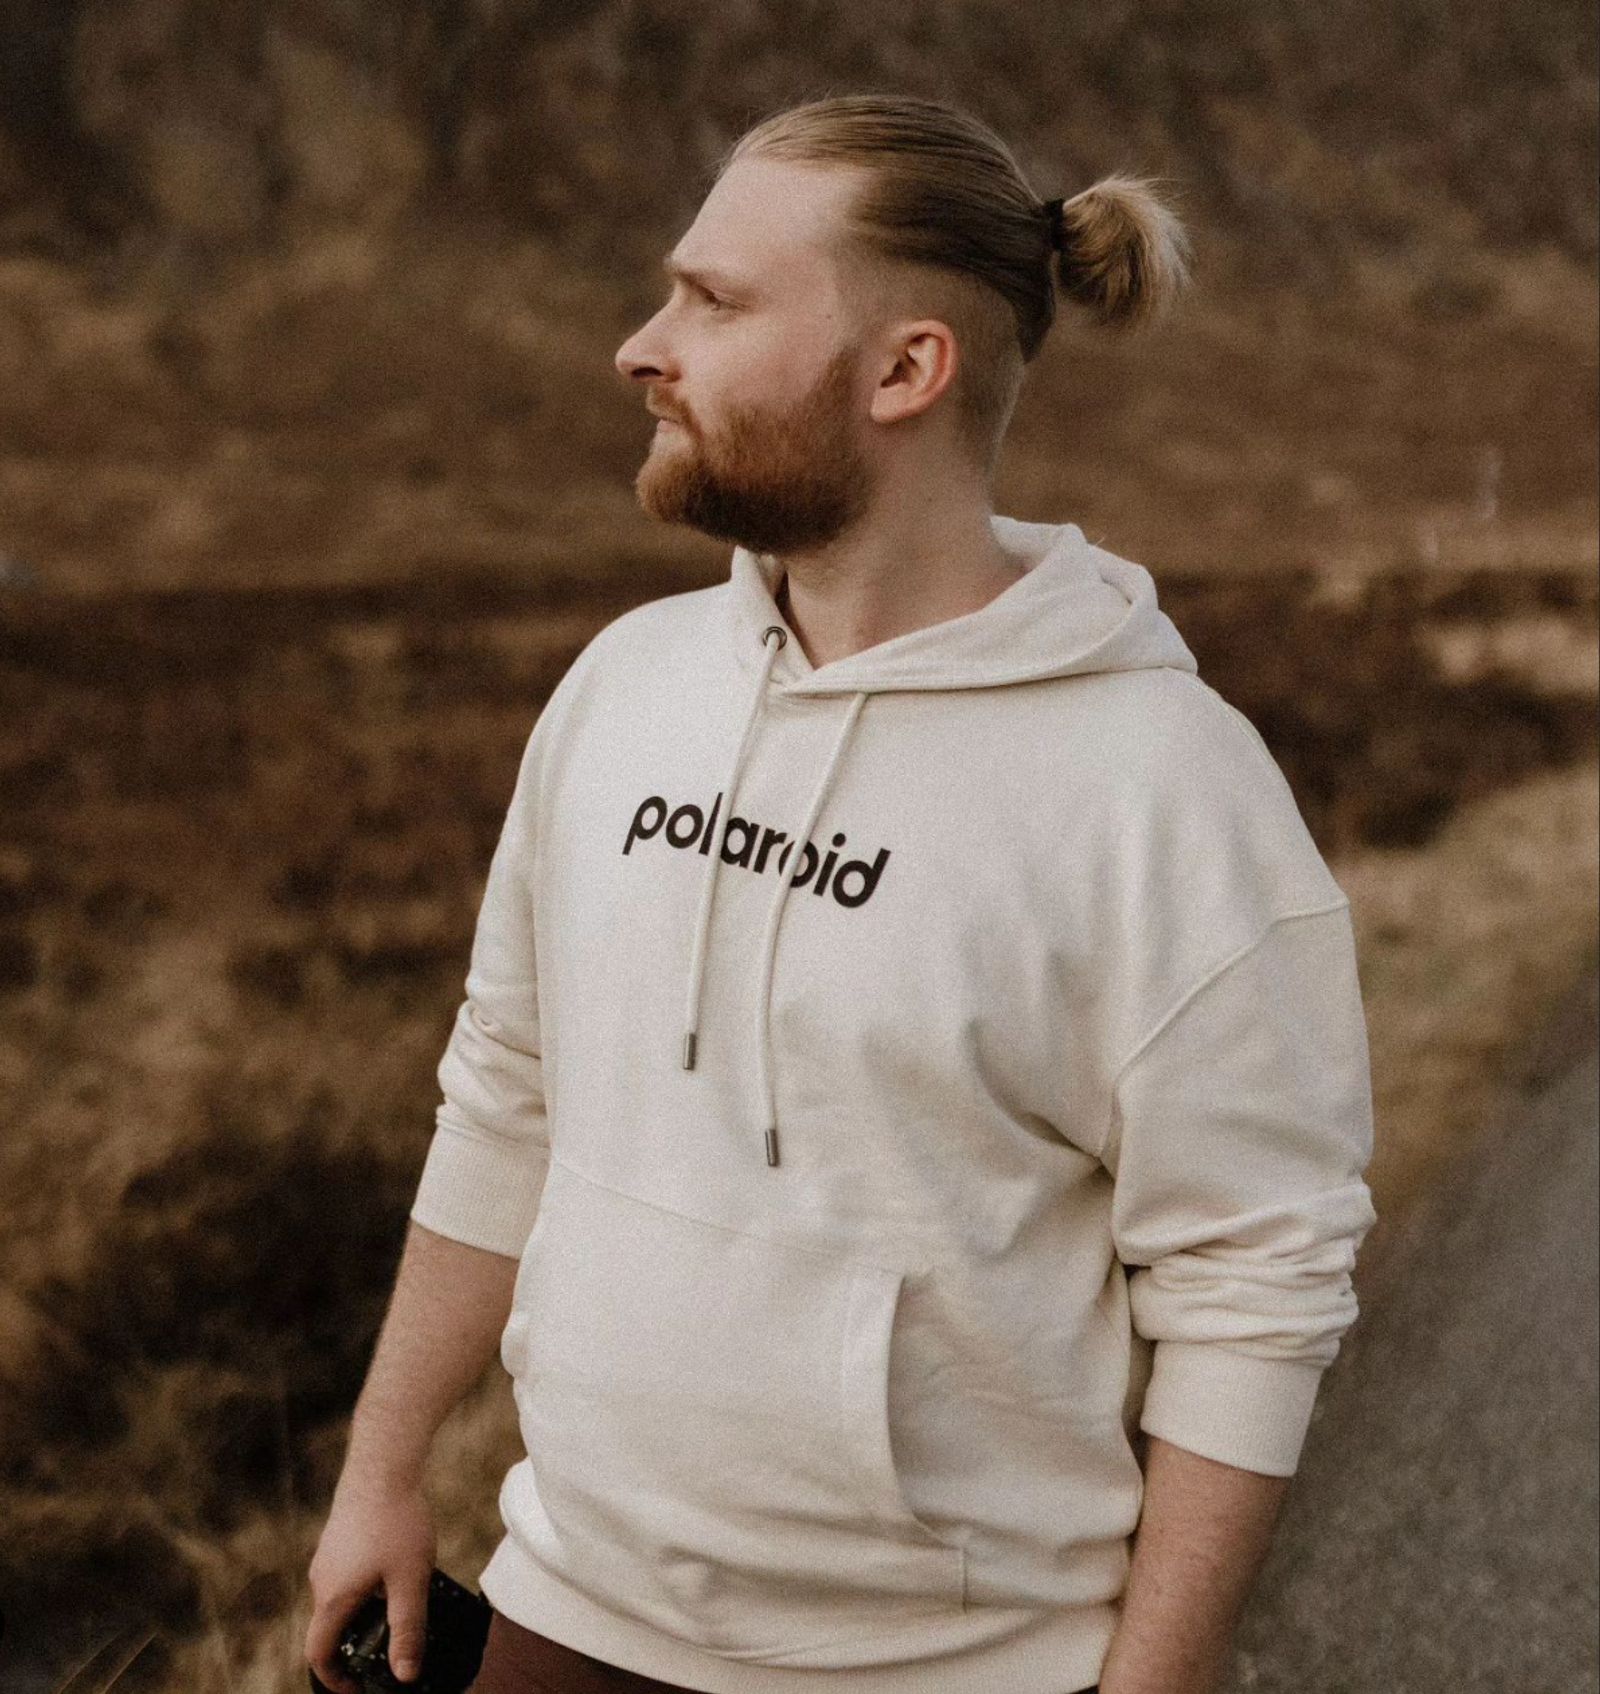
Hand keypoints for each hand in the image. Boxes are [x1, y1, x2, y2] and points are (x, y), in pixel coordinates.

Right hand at [305, 1468, 436, 1690]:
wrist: (383, 1461)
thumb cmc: (396, 1519)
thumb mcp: (410, 1580)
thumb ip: (408, 1629)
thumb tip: (405, 1675)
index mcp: (332, 1598)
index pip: (319, 1655)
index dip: (335, 1680)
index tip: (358, 1688)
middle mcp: (322, 1579)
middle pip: (328, 1628)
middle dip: (355, 1646)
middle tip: (388, 1650)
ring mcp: (328, 1555)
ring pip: (339, 1599)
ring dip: (362, 1614)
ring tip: (399, 1607)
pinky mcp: (339, 1536)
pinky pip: (346, 1575)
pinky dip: (365, 1587)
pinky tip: (396, 1571)